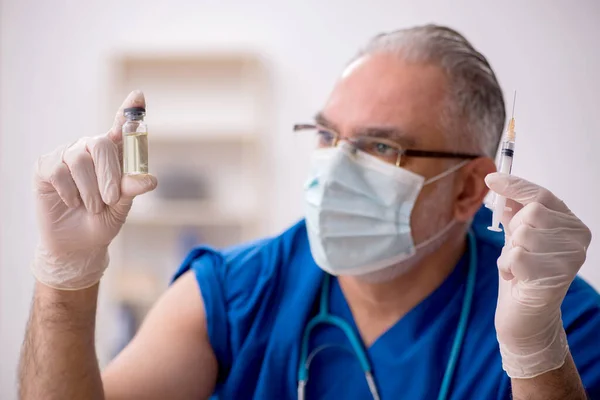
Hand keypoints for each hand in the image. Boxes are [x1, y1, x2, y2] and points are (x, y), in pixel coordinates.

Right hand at [33, 90, 156, 289]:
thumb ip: (132, 188)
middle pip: (100, 144)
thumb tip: (149, 179)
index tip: (139, 96)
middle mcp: (89, 148)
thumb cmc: (103, 220)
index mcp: (113, 154)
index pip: (121, 127)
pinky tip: (72, 202)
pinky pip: (59, 171)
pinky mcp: (46, 168)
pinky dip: (70, 192)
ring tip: (93, 207)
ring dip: (90, 189)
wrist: (79, 244)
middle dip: (109, 174)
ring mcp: (66, 156)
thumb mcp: (122, 206)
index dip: (129, 110)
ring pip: (79, 160)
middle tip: (111, 199)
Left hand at [485, 173, 591, 378]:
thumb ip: (515, 212)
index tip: (490, 178)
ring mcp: (570, 259)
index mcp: (571, 224)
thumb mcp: (518, 237)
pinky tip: (517, 279)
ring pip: (522, 235)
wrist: (525, 316)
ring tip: (518, 267)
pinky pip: (516, 256)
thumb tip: (501, 184)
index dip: (515, 185)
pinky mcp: (555, 277)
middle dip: (514, 229)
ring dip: (509, 251)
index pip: (542, 195)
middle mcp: (577, 239)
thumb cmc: (523, 274)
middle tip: (517, 249)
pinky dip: (507, 267)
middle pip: (532, 212)